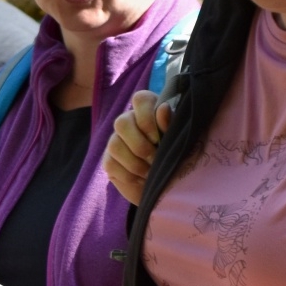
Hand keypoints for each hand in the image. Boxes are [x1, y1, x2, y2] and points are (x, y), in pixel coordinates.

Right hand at [103, 90, 170, 204]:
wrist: (167, 185)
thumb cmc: (175, 156)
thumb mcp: (177, 140)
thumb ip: (170, 124)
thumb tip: (163, 108)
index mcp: (148, 111)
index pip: (140, 99)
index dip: (148, 119)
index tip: (159, 138)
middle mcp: (128, 121)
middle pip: (121, 123)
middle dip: (140, 146)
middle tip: (155, 159)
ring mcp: (115, 141)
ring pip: (115, 146)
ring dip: (136, 164)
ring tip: (150, 172)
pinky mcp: (109, 161)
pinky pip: (112, 165)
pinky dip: (130, 176)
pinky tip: (141, 179)